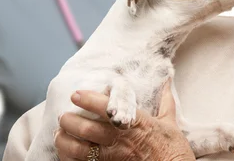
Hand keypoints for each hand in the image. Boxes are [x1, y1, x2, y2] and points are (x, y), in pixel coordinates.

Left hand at [54, 80, 194, 160]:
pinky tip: (66, 154)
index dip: (88, 99)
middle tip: (63, 116)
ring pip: (80, 150)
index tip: (76, 94)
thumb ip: (165, 101)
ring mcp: (114, 158)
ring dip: (65, 142)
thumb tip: (167, 80)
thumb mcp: (170, 123)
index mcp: (135, 123)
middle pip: (87, 129)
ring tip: (59, 135)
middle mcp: (121, 139)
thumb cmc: (174, 150)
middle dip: (70, 121)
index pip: (106, 107)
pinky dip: (71, 159)